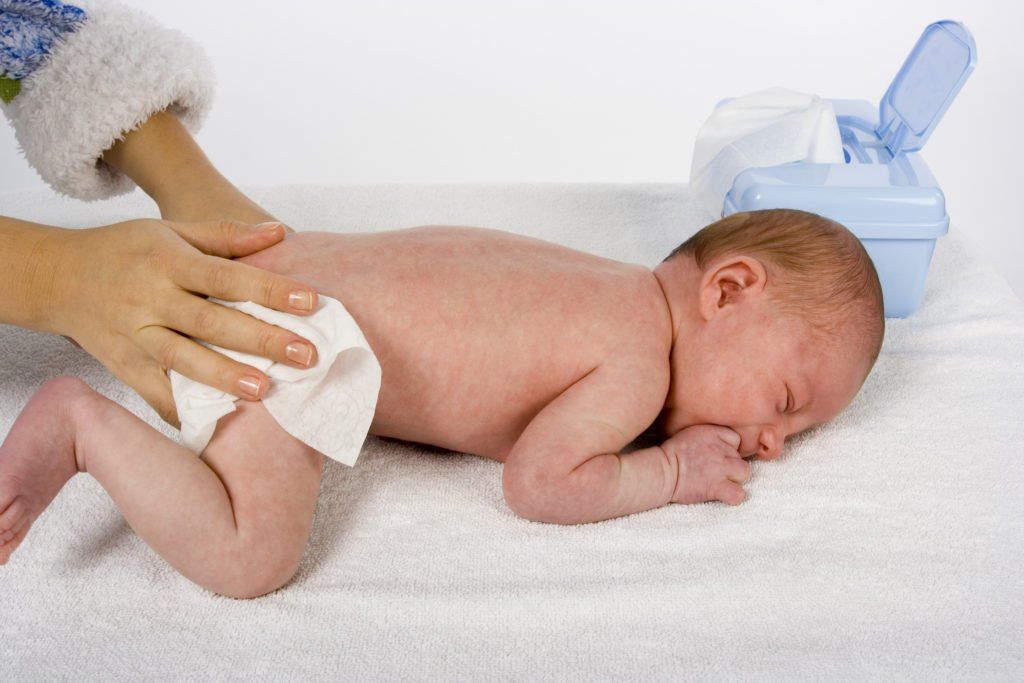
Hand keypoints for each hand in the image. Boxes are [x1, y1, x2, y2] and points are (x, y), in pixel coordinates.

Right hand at [43, 219, 320, 425]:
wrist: (56, 277)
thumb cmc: (125, 250)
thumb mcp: (171, 231)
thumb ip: (226, 236)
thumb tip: (279, 232)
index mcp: (168, 261)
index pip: (227, 277)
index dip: (269, 289)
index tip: (311, 301)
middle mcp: (150, 299)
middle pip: (211, 322)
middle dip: (261, 340)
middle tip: (306, 355)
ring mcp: (134, 336)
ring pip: (182, 359)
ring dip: (224, 377)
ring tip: (263, 391)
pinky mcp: (121, 365)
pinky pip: (153, 392)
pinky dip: (181, 409)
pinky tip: (215, 423)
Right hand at [663, 425, 749, 504]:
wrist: (661, 472)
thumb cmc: (671, 455)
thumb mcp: (690, 433)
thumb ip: (709, 436)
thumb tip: (720, 444)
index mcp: (712, 433)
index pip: (736, 439)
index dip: (729, 449)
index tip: (717, 456)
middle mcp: (719, 449)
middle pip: (740, 457)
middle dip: (731, 465)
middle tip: (715, 471)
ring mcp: (720, 468)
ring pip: (744, 473)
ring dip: (735, 479)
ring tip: (721, 482)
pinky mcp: (716, 486)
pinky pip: (738, 494)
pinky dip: (734, 496)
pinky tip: (724, 495)